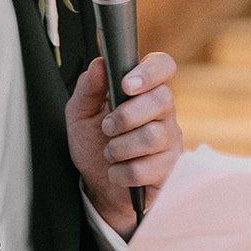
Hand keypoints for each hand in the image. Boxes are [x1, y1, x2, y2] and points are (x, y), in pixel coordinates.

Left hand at [65, 53, 182, 236]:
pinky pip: (148, 168)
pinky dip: (122, 172)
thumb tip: (99, 64)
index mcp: (144, 91)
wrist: (98, 187)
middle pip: (162, 100)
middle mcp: (163, 113)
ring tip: (109, 153)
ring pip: (153, 136)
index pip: (163, 66)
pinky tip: (116, 172)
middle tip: (106, 128)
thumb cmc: (93, 145)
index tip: (125, 85)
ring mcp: (170, 141)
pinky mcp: (170, 169)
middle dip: (125, 116)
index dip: (149, 71)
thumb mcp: (80, 114)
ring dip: (119, 147)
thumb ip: (88, 88)